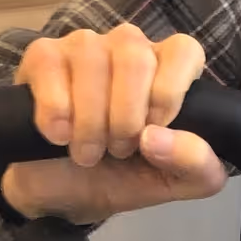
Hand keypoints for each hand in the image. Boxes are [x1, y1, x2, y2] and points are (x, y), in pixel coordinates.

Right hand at [0, 25, 226, 224]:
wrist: (64, 194)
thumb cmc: (125, 176)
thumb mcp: (177, 183)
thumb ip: (196, 165)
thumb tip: (158, 137)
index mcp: (170, 69)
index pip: (184, 50)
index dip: (169, 92)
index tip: (152, 131)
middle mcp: (129, 48)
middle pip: (135, 58)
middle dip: (125, 117)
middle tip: (117, 150)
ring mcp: (84, 46)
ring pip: (92, 59)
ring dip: (90, 120)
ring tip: (87, 152)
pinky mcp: (43, 56)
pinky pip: (50, 65)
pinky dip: (55, 110)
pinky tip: (58, 135)